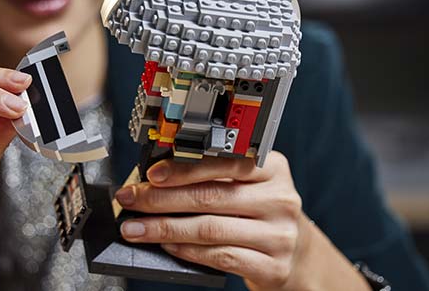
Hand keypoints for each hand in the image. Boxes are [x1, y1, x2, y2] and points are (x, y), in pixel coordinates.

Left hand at [114, 151, 369, 290]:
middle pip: (210, 197)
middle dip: (161, 199)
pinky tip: (166, 246)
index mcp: (273, 168)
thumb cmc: (259, 211)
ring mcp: (279, 235)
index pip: (223, 164)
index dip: (184, 169)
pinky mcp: (273, 266)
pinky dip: (186, 250)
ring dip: (164, 229)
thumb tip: (154, 174)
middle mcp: (280, 199)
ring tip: (136, 228)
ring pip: (209, 229)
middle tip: (130, 200)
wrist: (298, 253)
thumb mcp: (247, 184)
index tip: (151, 174)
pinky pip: (219, 257)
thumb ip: (214, 175)